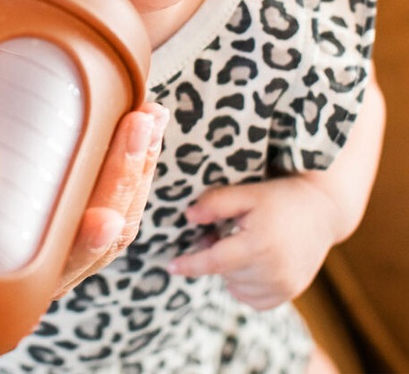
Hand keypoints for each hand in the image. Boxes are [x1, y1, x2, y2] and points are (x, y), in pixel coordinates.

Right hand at [0, 87, 167, 297]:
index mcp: (5, 277)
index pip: (57, 270)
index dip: (85, 247)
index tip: (103, 220)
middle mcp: (42, 266)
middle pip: (103, 237)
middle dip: (127, 180)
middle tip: (137, 125)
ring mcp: (62, 241)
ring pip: (120, 216)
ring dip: (140, 166)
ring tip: (150, 113)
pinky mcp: (72, 212)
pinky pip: (117, 198)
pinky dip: (134, 163)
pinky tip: (144, 121)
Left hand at [167, 176, 338, 308]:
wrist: (321, 212)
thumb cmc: (278, 198)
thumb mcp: (246, 192)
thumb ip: (215, 203)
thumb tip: (188, 217)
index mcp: (260, 244)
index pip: (215, 261)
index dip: (190, 264)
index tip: (170, 266)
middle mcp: (274, 271)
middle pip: (224, 272)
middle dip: (216, 254)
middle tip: (226, 231)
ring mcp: (285, 286)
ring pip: (236, 288)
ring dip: (231, 270)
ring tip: (243, 243)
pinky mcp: (290, 293)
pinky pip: (253, 299)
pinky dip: (245, 285)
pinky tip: (254, 261)